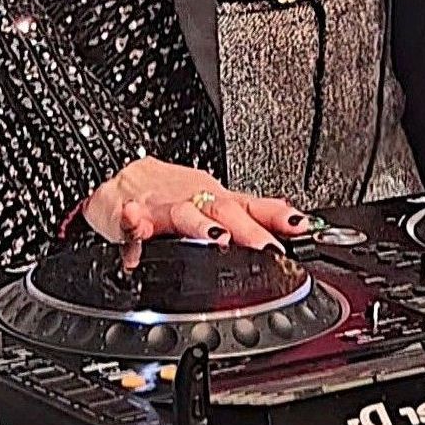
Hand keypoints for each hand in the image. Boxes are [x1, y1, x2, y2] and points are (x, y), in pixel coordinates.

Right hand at [82, 158, 309, 268]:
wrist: (121, 175)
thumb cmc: (171, 194)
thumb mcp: (214, 203)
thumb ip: (251, 217)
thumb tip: (297, 226)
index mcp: (218, 201)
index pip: (254, 205)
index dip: (279, 215)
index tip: (303, 226)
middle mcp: (195, 200)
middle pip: (224, 210)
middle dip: (249, 230)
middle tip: (269, 248)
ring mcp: (162, 207)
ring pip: (183, 214)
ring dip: (200, 226)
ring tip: (216, 239)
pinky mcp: (129, 215)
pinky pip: (131, 221)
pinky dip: (134, 223)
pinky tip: (137, 227)